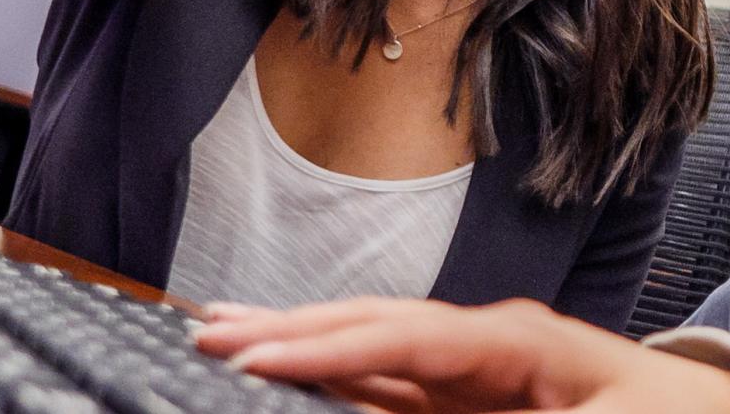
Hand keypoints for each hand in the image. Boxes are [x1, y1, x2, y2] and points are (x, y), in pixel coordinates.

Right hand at [195, 298, 729, 413]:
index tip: (266, 354)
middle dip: (294, 330)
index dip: (335, 346)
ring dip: (298, 343)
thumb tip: (409, 402)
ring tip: (220, 335)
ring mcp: (475, 370)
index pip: (409, 336)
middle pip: (375, 327)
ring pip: (370, 350)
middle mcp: (486, 345)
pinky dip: (331, 376)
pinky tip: (285, 375)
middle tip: (208, 335)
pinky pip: (389, 384)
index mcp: (520, 343)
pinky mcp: (470, 400)